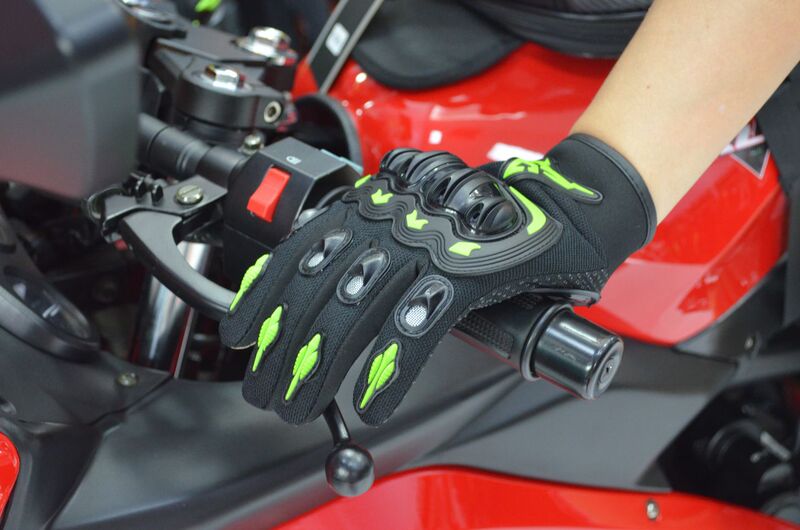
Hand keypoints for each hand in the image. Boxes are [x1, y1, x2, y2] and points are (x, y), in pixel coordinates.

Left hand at [220, 134, 655, 424]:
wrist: (571, 204)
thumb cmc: (498, 220)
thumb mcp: (425, 222)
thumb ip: (385, 252)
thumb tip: (343, 298)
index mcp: (380, 205)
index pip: (305, 249)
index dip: (266, 292)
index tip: (240, 331)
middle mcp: (395, 217)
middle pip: (320, 285)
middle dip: (283, 344)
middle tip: (264, 389)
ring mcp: (431, 242)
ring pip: (356, 305)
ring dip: (320, 362)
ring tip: (298, 402)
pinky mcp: (470, 270)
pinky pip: (418, 323)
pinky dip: (391, 366)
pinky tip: (372, 401)